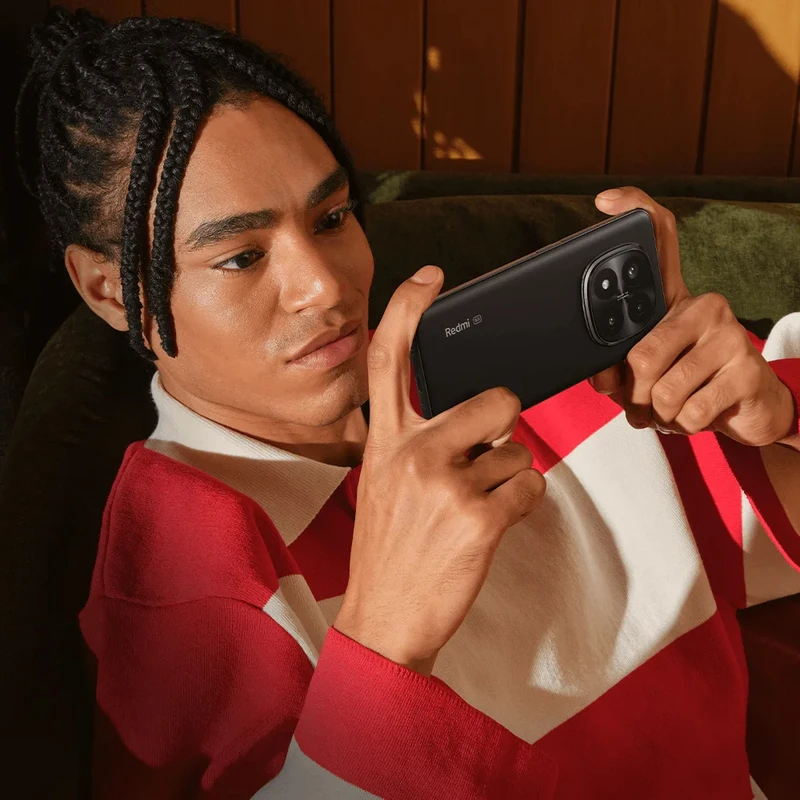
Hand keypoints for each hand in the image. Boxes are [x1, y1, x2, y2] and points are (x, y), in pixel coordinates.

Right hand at [334, 265, 546, 675]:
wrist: (384, 618)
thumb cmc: (389, 548)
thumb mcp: (382, 482)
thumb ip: (414, 439)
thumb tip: (476, 411)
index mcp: (384, 440)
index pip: (389, 358)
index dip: (409, 310)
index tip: (431, 277)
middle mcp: (412, 452)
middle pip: (494, 399)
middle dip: (506, 424)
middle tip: (487, 453)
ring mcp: (446, 483)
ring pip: (518, 452)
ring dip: (508, 479)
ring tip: (473, 509)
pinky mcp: (480, 518)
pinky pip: (531, 487)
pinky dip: (521, 505)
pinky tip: (490, 526)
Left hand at [588, 187, 796, 447]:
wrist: (748, 410)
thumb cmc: (688, 383)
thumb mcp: (647, 373)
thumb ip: (617, 371)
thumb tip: (603, 378)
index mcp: (675, 300)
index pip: (660, 242)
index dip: (633, 213)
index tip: (602, 202)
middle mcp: (705, 306)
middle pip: (639, 356)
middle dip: (632, 396)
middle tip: (642, 403)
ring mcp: (728, 336)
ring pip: (662, 391)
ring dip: (658, 415)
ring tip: (672, 409)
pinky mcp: (747, 371)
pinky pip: (690, 411)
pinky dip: (683, 426)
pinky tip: (697, 415)